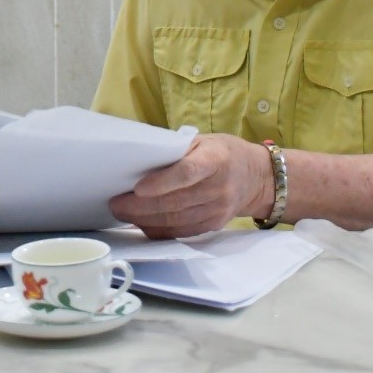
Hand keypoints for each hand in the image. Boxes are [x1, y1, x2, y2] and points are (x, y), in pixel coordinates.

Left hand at [108, 134, 270, 238]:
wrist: (256, 178)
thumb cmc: (222, 153)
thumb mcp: (203, 141)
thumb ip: (177, 150)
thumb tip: (139, 161)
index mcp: (216, 159)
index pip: (188, 173)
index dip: (162, 182)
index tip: (138, 188)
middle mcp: (219, 187)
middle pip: (176, 201)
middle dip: (141, 206)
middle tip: (116, 203)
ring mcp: (218, 210)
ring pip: (176, 220)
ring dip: (145, 219)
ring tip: (122, 213)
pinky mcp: (213, 225)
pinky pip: (182, 232)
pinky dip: (158, 229)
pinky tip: (141, 223)